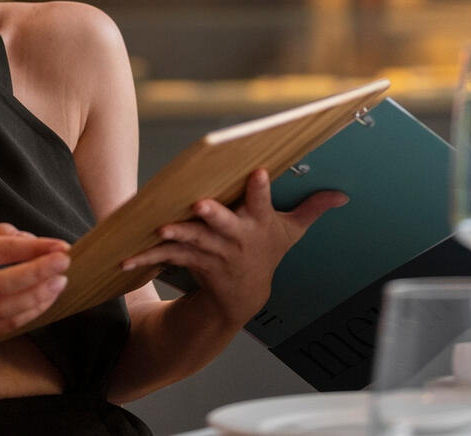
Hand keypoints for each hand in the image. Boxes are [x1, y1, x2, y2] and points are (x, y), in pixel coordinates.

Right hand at [0, 222, 70, 347]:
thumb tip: (29, 239)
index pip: (3, 250)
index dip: (36, 248)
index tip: (61, 246)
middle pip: (7, 282)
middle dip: (41, 272)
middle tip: (65, 263)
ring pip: (10, 308)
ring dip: (41, 296)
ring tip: (60, 282)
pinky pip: (8, 326)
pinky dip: (31, 313)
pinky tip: (45, 300)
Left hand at [121, 169, 346, 325]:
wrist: (242, 298)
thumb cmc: (265, 253)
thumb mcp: (291, 233)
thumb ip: (312, 209)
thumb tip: (342, 194)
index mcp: (258, 225)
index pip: (263, 203)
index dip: (261, 190)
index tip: (258, 173)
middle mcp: (236, 239)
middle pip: (225, 225)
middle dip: (214, 215)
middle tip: (200, 205)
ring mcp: (213, 253)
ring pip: (194, 241)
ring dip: (178, 236)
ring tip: (162, 229)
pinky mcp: (192, 262)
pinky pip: (168, 257)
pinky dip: (148, 257)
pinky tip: (128, 257)